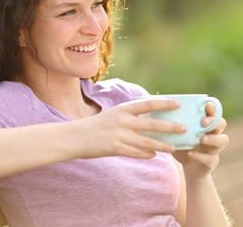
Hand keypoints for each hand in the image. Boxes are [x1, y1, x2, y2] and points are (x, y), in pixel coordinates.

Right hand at [70, 97, 185, 158]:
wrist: (76, 137)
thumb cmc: (95, 124)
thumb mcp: (112, 114)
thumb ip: (129, 116)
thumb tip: (147, 119)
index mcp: (122, 109)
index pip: (148, 104)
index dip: (164, 103)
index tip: (178, 104)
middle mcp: (123, 121)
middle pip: (152, 124)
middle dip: (170, 127)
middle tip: (184, 129)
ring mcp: (120, 136)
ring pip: (148, 142)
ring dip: (162, 145)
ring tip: (174, 148)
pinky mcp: (116, 149)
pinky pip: (137, 153)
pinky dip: (147, 155)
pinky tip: (154, 156)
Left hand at [172, 102, 228, 179]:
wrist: (187, 167)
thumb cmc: (180, 144)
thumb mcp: (176, 131)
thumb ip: (170, 118)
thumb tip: (154, 98)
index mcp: (205, 124)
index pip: (213, 112)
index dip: (212, 109)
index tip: (206, 105)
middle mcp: (213, 134)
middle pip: (221, 124)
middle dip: (213, 121)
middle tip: (203, 122)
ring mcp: (214, 148)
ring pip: (223, 140)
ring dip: (213, 138)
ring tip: (202, 139)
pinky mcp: (211, 162)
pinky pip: (210, 158)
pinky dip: (200, 155)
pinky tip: (190, 153)